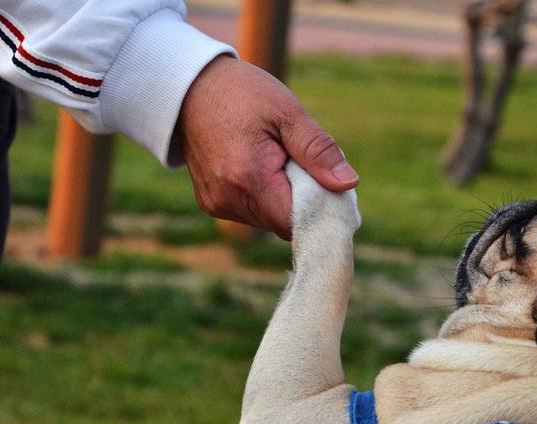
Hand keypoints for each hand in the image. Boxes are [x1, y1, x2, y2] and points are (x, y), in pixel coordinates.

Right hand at [177, 56, 358, 239]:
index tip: (333, 190)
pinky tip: (263, 169)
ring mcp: (217, 205)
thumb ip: (318, 150)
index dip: (321, 211)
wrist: (189, 87)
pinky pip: (251, 212)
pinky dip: (266, 197)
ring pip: (268, 220)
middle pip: (284, 224)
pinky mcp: (212, 203)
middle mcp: (228, 200)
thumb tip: (348, 183)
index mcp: (248, 178)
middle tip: (306, 166)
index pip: (298, 222)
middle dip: (303, 202)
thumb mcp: (287, 112)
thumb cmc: (242, 94)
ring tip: (280, 162)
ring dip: (284, 200)